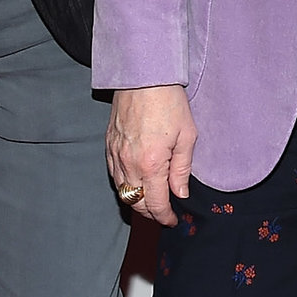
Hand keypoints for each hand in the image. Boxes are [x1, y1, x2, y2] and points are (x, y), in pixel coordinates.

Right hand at [107, 85, 197, 225]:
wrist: (143, 76)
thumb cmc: (169, 102)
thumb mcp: (187, 136)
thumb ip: (181, 170)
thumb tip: (180, 194)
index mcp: (151, 164)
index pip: (155, 204)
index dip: (165, 216)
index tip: (172, 220)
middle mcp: (129, 164)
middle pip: (136, 202)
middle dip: (150, 212)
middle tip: (163, 212)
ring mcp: (115, 154)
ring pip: (123, 191)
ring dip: (136, 200)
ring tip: (151, 200)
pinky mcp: (109, 145)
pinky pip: (114, 174)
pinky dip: (124, 184)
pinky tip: (136, 182)